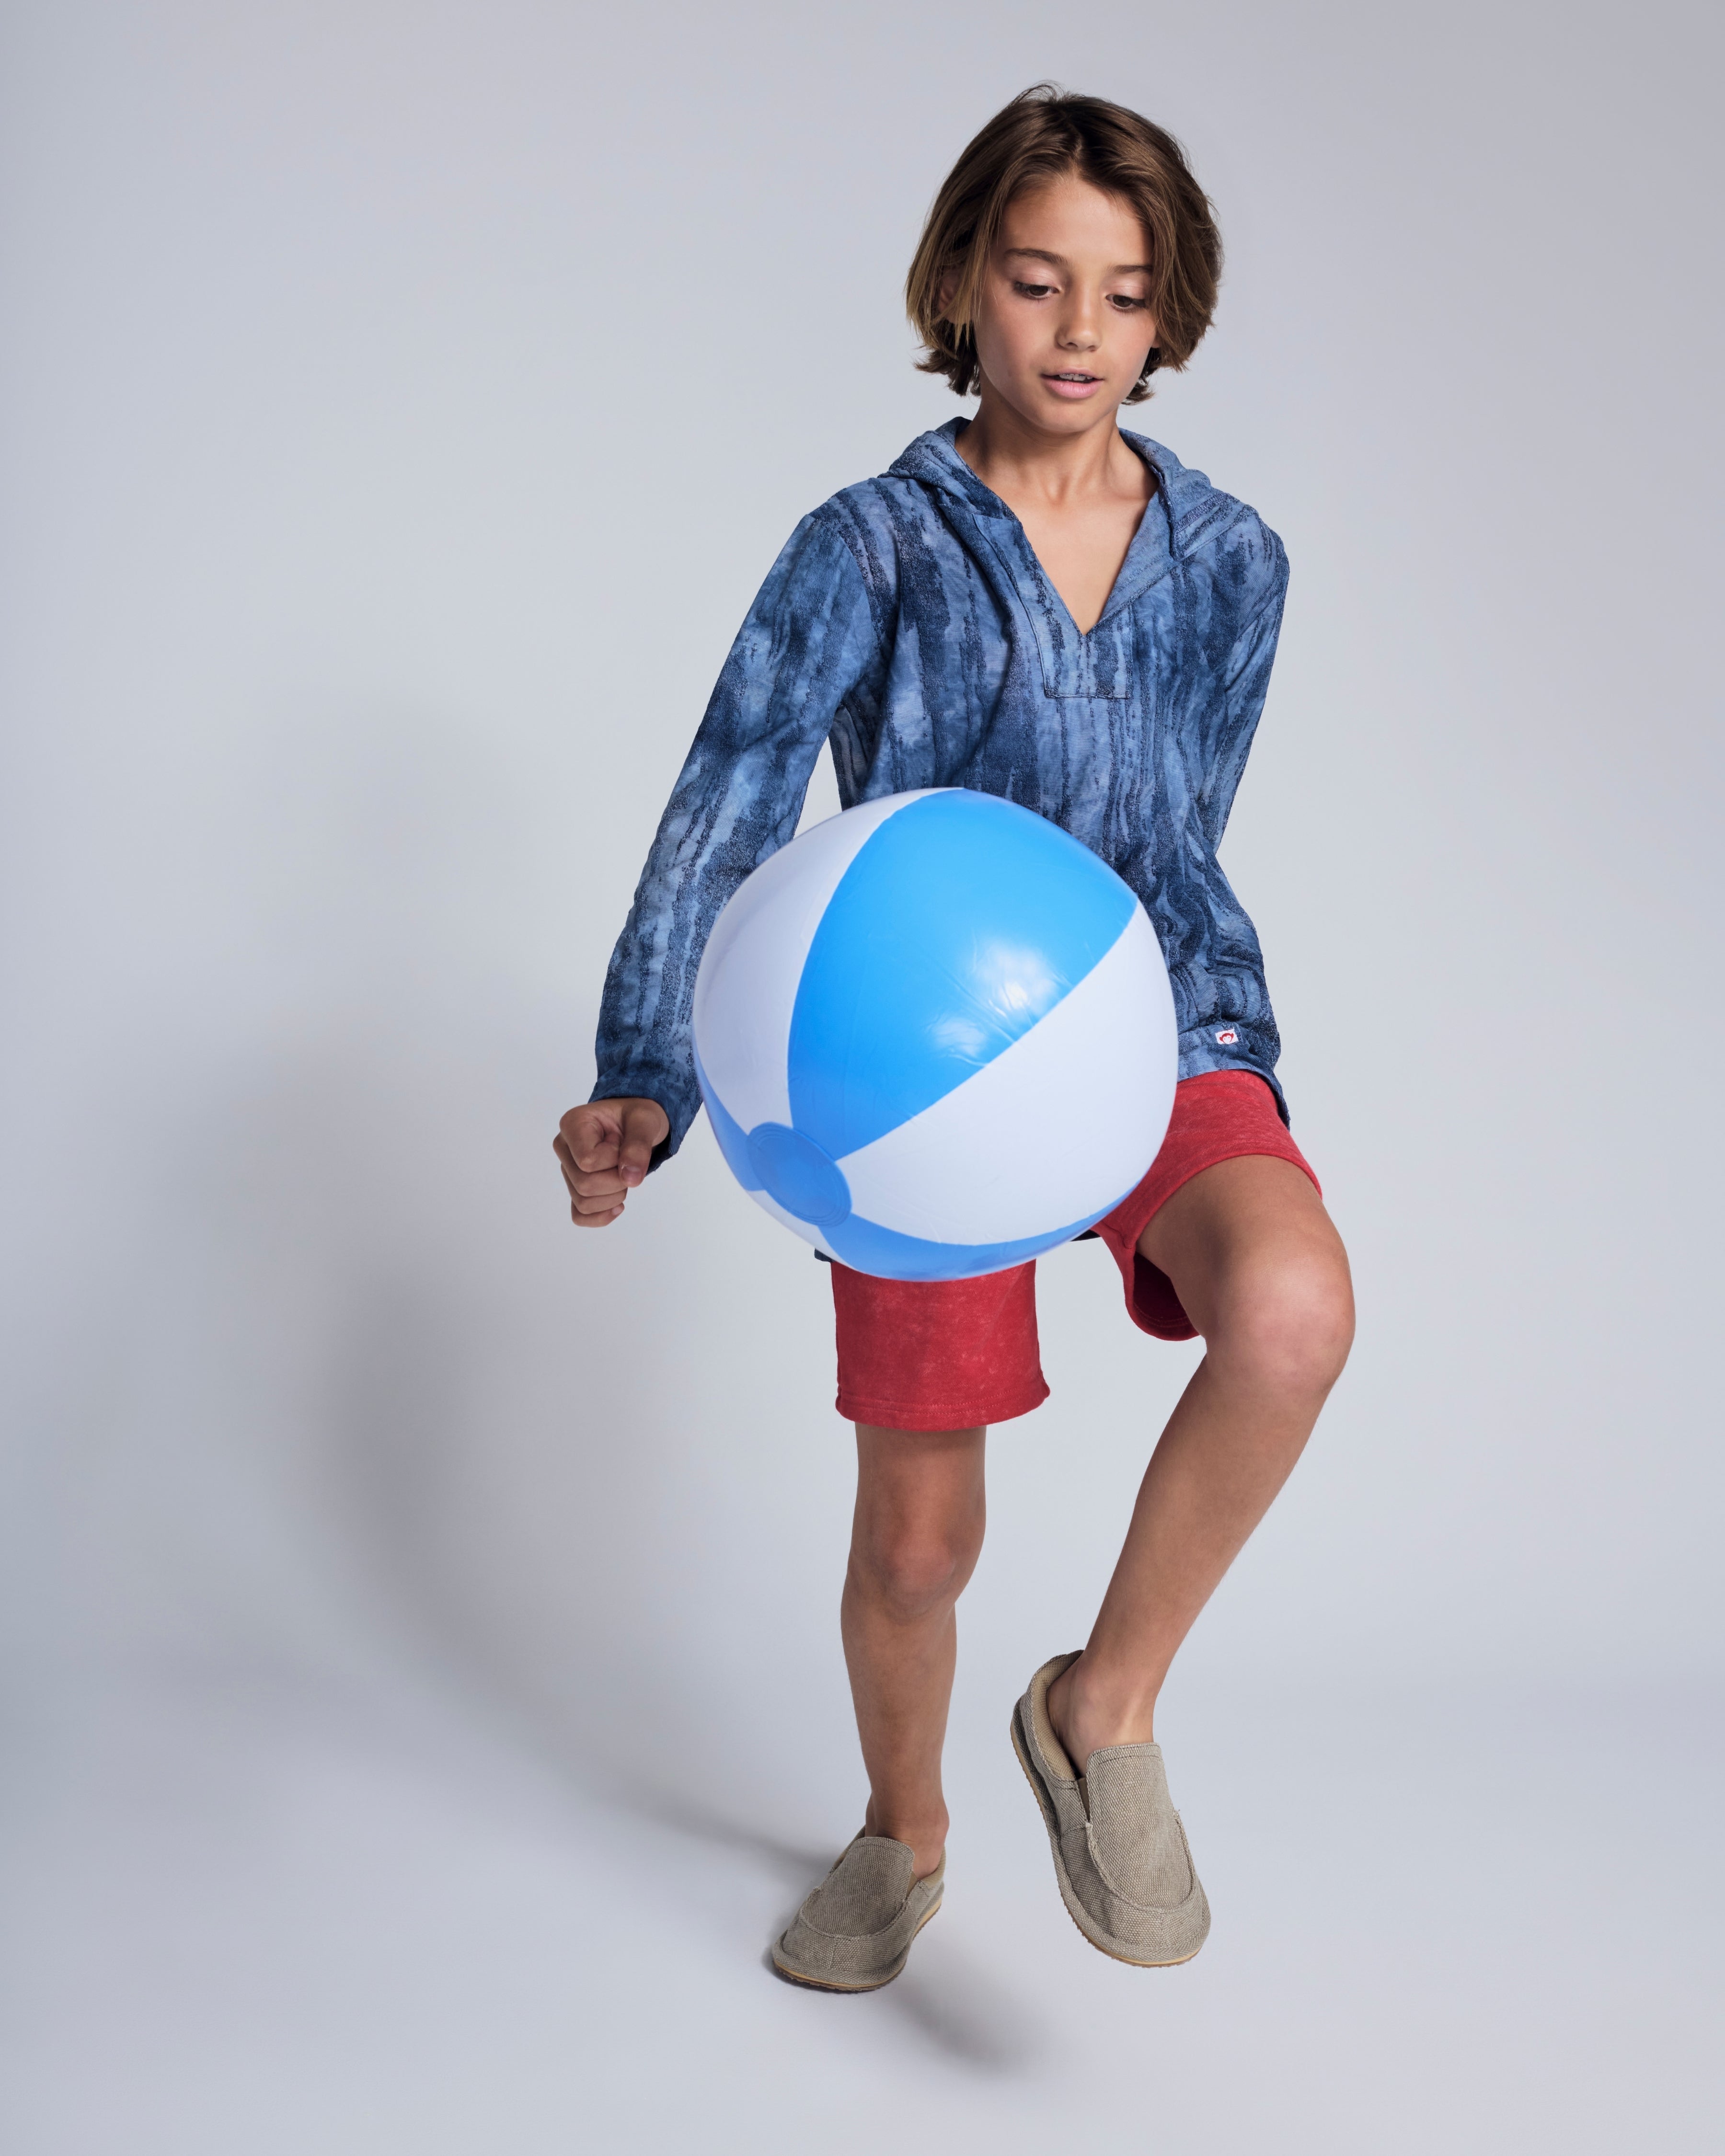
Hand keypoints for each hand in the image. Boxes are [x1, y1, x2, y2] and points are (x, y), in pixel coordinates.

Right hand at [554, 1097, 670, 1226]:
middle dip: (617, 1180)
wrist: (636, 1124)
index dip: (614, 1160)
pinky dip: (601, 1216)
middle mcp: (563, 1148)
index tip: (622, 1141)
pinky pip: (579, 1216)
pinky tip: (618, 1205)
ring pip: (584, 1203)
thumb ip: (638, 1146)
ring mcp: (567, 1170)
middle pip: (585, 1185)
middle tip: (627, 1161)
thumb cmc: (637, 1118)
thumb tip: (630, 1179)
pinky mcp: (575, 1188)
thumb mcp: (645, 1121)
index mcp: (572, 1124)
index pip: (588, 1161)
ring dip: (614, 1196)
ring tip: (623, 1173)